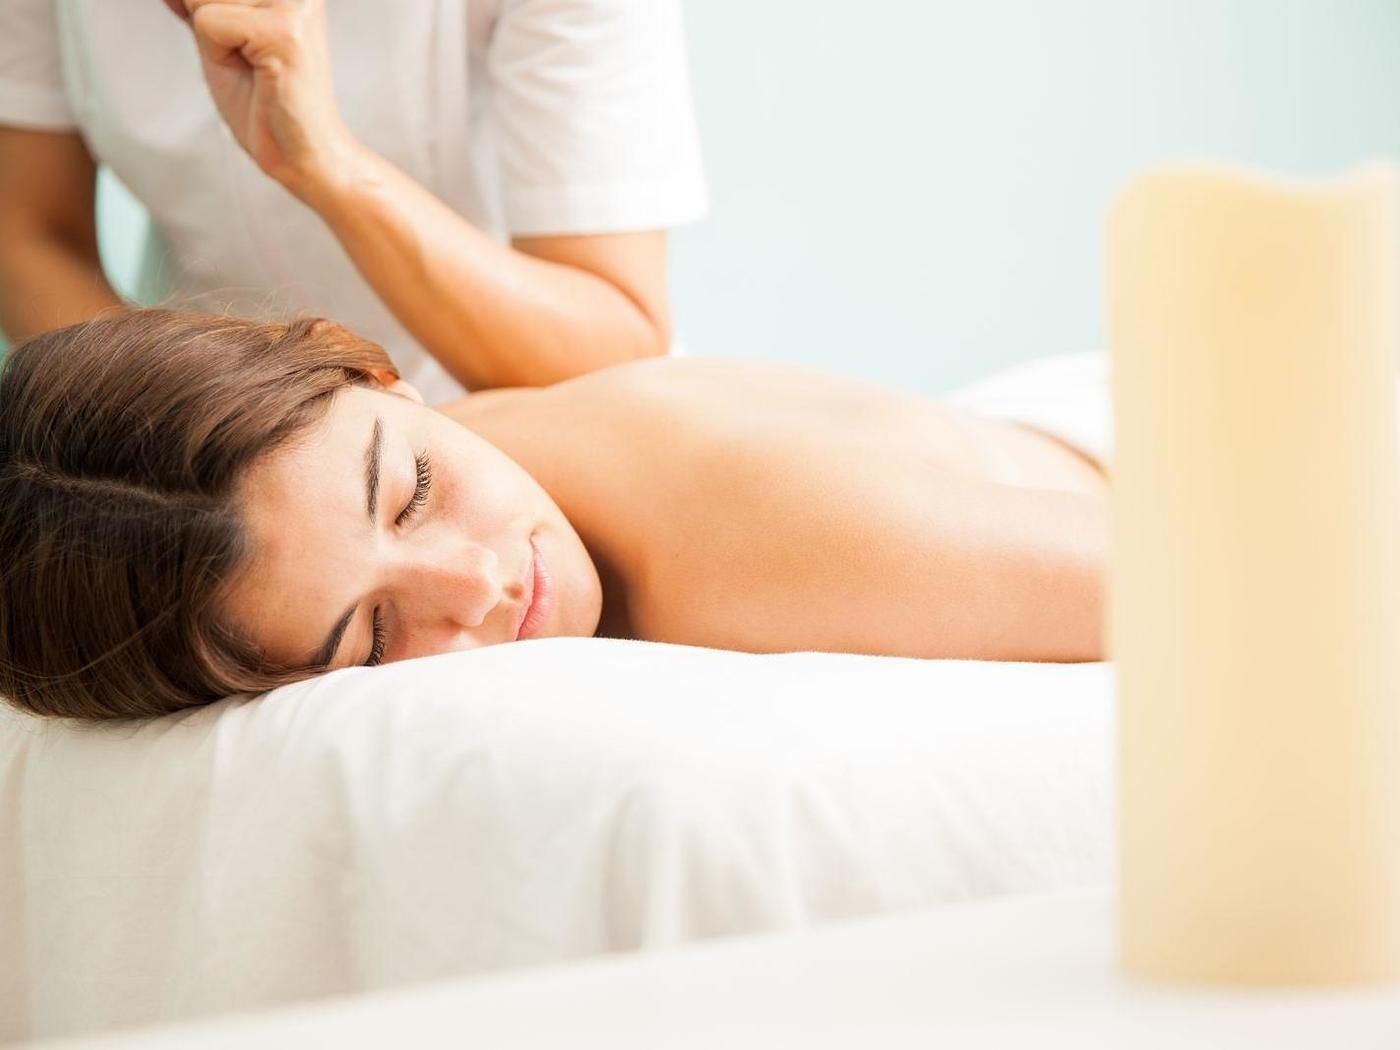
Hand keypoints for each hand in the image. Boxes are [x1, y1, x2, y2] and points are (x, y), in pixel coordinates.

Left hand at [169, 0, 354, 195]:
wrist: (301, 153)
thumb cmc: (264, 104)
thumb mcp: (219, 42)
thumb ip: (198, 7)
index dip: (203, 12)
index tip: (242, 47)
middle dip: (206, 24)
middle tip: (248, 61)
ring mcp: (294, 6)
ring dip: (213, 42)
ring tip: (253, 67)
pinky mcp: (285, 32)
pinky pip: (208, 22)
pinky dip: (217, 55)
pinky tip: (256, 73)